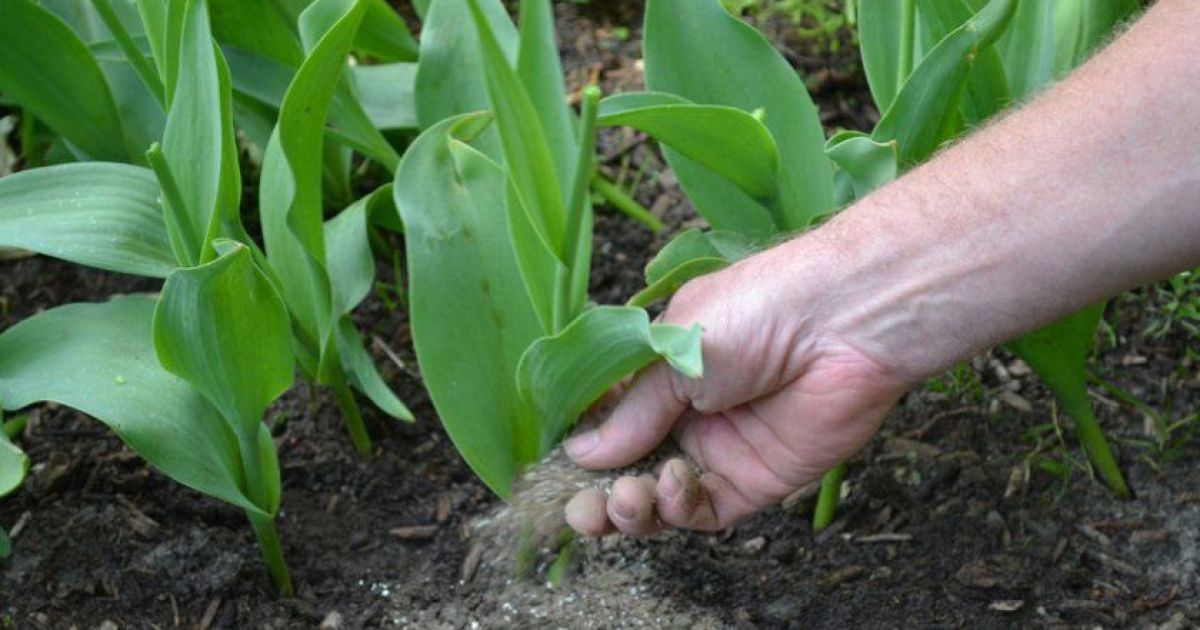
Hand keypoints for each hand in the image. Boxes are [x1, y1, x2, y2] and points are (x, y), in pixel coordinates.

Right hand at [563, 238, 911, 535]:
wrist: (841, 321)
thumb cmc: (754, 310)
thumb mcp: (673, 354)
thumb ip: (631, 411)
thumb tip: (580, 453)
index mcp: (661, 371)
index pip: (607, 419)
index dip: (580, 446)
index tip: (552, 469)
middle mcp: (686, 413)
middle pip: (629, 467)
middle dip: (598, 491)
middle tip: (578, 509)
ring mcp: (720, 448)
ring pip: (660, 497)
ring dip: (632, 506)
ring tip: (624, 499)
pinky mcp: (756, 480)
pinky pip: (705, 510)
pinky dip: (678, 507)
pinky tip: (670, 485)